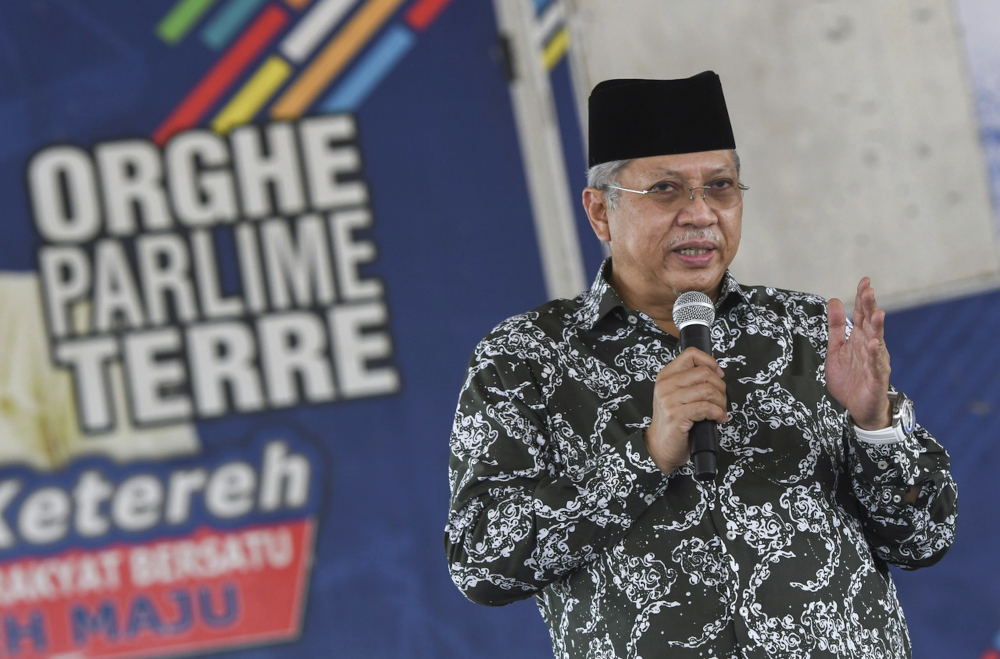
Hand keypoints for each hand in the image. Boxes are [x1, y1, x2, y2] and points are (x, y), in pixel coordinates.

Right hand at [646, 347, 727, 473]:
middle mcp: (665, 385)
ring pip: (708, 390)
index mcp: (666, 376)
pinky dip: (718, 413)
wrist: (661, 446)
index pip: (691, 354)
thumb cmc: (673, 421)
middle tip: (721, 399)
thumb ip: (691, 381)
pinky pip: (706, 408)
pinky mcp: (676, 415)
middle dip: (720, 387)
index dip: (710, 362)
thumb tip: (717, 372)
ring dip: (721, 402)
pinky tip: (718, 419)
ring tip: (720, 411)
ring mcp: (669, 400)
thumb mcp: (678, 395)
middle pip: (704, 373)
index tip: (718, 374)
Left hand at [826, 278, 891, 428]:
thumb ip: (836, 327)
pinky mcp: (876, 380)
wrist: (857, 409)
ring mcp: (875, 363)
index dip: (863, 299)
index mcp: (860, 339)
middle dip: (870, 307)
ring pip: (877, 342)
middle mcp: (871, 348)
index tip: (865, 281)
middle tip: (869, 290)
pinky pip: (876, 366)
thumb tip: (835, 300)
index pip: (863, 315)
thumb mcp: (836, 349)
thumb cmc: (850, 378)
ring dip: (877, 328)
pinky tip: (874, 344)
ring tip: (877, 313)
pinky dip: (875, 356)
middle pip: (871, 325)